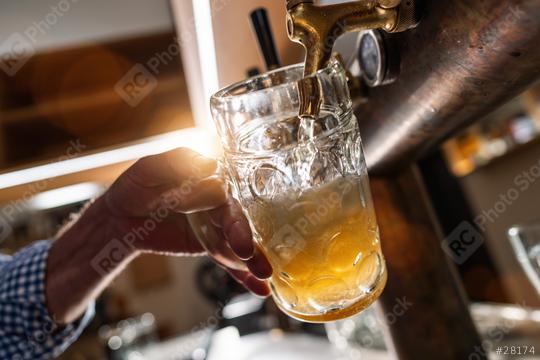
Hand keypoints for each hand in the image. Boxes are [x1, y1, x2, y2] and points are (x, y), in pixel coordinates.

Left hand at [103, 148, 272, 296]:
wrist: (122, 218)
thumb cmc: (137, 186)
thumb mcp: (149, 168)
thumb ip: (176, 162)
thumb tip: (210, 166)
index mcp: (207, 179)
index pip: (219, 191)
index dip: (217, 201)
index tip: (216, 204)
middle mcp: (218, 203)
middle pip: (234, 218)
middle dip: (243, 234)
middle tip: (246, 250)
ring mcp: (215, 227)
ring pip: (237, 242)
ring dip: (253, 258)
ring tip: (265, 274)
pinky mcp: (210, 247)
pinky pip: (228, 263)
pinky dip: (244, 277)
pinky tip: (261, 289)